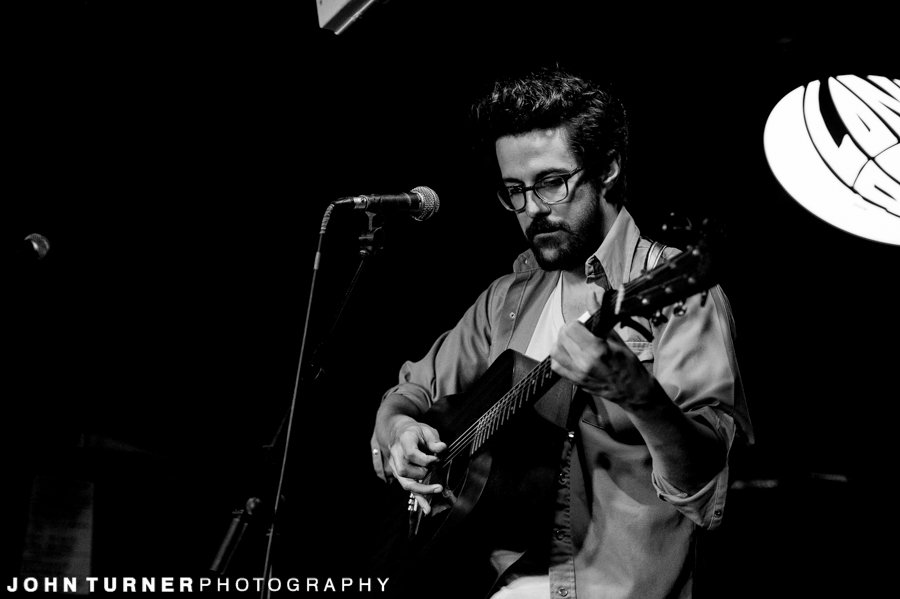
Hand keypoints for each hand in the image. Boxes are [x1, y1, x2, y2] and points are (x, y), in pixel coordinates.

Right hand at [387, 417, 446, 513]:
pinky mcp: (400, 475)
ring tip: (437, 489)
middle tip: (435, 469)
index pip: (410, 453)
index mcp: (404, 440)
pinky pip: (408, 488)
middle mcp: (396, 454)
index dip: (425, 459)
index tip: (436, 459)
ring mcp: (396, 466)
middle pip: (404, 470)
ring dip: (421, 488)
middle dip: (422, 474)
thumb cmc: (415, 431)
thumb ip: (434, 440)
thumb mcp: (427, 430)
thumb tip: (442, 448)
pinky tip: (427, 508)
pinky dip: (418, 499)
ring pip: (404, 482)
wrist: (399, 432)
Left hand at [549, 292, 654, 409]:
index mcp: (597, 350)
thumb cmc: (628, 364)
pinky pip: (556, 366)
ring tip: (573, 343)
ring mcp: (578, 373)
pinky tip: (570, 355)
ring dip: (561, 343)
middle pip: (562, 337)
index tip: (584, 325)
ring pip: (554, 351)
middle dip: (569, 330)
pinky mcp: (574, 381)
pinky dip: (560, 358)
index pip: (571, 328)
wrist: (632, 390)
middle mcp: (584, 362)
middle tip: (579, 332)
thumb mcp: (616, 338)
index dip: (576, 323)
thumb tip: (591, 296)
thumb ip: (599, 316)